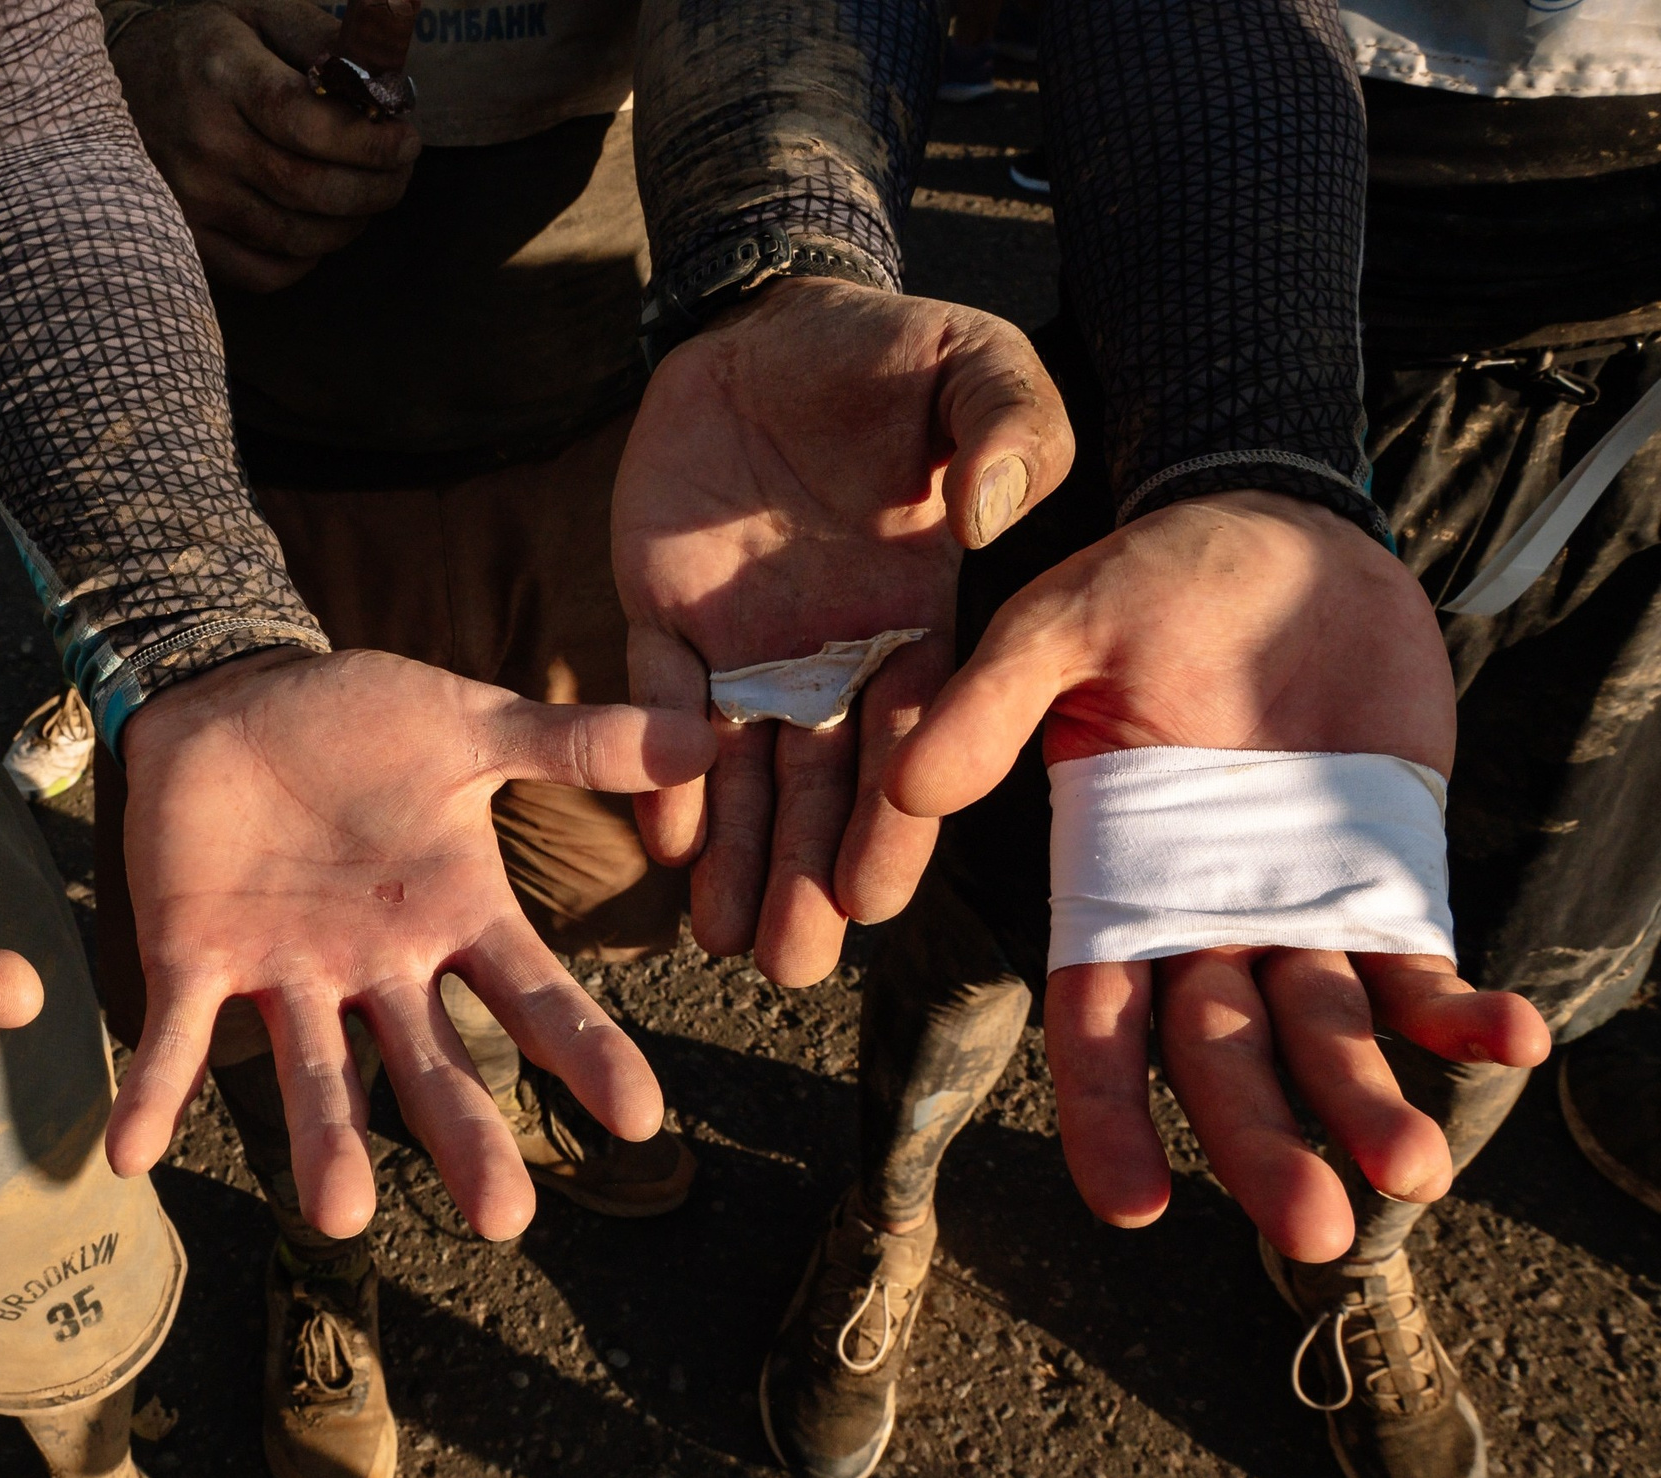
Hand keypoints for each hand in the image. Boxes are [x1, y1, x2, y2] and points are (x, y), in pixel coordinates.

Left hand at [104, 649, 713, 1239]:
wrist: (231, 692)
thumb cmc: (358, 719)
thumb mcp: (468, 725)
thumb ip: (573, 744)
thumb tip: (701, 736)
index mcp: (453, 917)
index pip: (534, 998)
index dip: (584, 1055)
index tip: (639, 1120)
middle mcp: (379, 968)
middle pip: (433, 1066)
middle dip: (465, 1139)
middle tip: (503, 1219)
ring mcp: (288, 973)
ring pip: (315, 1072)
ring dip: (324, 1143)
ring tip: (338, 1216)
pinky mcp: (197, 959)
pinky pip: (176, 1036)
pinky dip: (155, 1091)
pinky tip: (133, 1152)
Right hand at [111, 0, 419, 291]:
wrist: (115, 80)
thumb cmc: (201, 45)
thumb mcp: (257, 13)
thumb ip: (321, 39)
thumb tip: (384, 83)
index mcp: (223, 75)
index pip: (308, 123)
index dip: (369, 142)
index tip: (406, 141)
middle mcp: (203, 141)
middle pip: (310, 188)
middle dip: (376, 188)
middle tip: (400, 172)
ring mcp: (191, 197)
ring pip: (296, 237)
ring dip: (350, 223)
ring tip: (366, 196)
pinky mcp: (188, 235)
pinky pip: (263, 274)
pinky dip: (305, 260)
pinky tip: (317, 227)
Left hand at [613, 276, 1071, 984]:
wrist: (769, 324)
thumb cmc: (892, 354)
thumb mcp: (976, 366)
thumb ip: (1009, 430)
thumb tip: (997, 517)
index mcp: (916, 619)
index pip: (914, 737)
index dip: (895, 818)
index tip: (876, 892)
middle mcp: (830, 655)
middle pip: (823, 786)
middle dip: (809, 876)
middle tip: (793, 966)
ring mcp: (743, 644)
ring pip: (740, 772)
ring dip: (736, 856)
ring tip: (724, 942)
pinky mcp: (661, 614)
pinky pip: (655, 702)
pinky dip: (655, 768)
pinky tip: (663, 840)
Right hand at [889, 490, 1551, 1259]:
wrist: (1291, 537)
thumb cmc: (1159, 578)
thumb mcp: (1061, 622)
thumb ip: (988, 704)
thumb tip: (912, 790)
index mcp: (1105, 878)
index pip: (1093, 1020)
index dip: (1108, 1115)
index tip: (1136, 1205)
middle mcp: (1198, 917)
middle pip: (1219, 1057)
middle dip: (1260, 1145)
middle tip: (1314, 1230)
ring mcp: (1296, 906)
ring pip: (1325, 1037)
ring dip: (1368, 1108)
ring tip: (1416, 1174)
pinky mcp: (1382, 876)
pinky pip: (1423, 968)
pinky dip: (1462, 1014)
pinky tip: (1510, 1041)